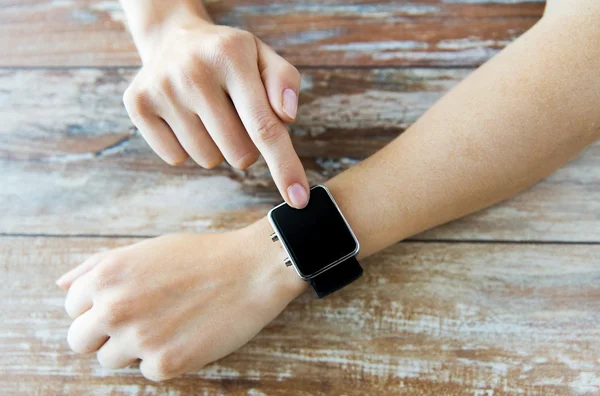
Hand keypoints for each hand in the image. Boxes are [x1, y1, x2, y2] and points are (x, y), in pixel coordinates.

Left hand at [55, 220, 305, 380]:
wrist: (252, 270)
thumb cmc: (201, 256)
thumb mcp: (145, 250)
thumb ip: (97, 265)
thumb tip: (61, 284)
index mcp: (106, 276)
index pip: (72, 307)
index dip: (98, 305)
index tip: (125, 301)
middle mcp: (115, 307)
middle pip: (79, 341)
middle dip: (104, 333)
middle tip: (140, 320)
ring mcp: (139, 339)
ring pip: (110, 360)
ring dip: (133, 347)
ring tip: (167, 324)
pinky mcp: (166, 364)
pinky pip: (147, 371)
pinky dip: (165, 358)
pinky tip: (187, 334)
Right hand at [123, 13, 309, 207]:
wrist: (173, 39)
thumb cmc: (229, 57)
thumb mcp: (263, 56)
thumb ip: (284, 81)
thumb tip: (286, 117)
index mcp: (232, 55)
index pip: (264, 126)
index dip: (284, 167)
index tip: (299, 199)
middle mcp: (194, 71)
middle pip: (240, 153)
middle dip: (247, 146)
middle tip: (234, 115)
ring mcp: (161, 89)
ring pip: (209, 159)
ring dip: (216, 146)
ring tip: (208, 112)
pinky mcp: (137, 105)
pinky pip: (176, 158)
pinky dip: (187, 147)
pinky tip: (184, 117)